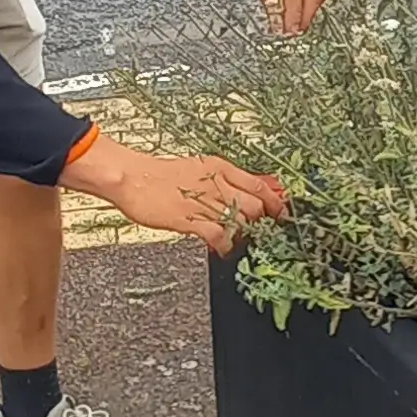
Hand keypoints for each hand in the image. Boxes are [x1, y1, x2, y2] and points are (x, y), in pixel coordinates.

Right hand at [61, 137, 288, 258]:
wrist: (133, 178)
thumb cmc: (164, 175)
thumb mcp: (201, 169)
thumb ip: (230, 180)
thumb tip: (262, 185)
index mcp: (221, 167)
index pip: (260, 185)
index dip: (276, 202)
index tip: (282, 213)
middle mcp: (216, 183)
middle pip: (255, 205)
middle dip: (260, 221)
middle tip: (254, 230)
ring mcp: (204, 202)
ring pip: (240, 220)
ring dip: (242, 234)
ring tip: (235, 239)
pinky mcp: (190, 218)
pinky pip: (219, 235)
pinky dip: (225, 245)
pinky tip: (222, 248)